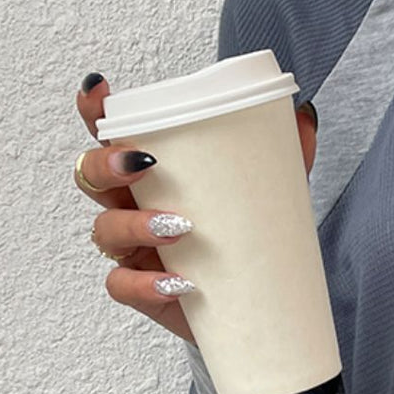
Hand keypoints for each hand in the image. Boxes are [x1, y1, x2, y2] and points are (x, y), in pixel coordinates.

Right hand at [74, 74, 318, 344]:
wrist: (258, 306)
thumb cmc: (247, 240)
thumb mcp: (268, 194)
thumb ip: (282, 157)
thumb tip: (304, 118)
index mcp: (152, 175)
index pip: (111, 135)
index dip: (94, 110)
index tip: (99, 88)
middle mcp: (132, 207)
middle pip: (89, 177)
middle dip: (105, 165)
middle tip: (143, 163)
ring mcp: (134, 251)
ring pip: (104, 230)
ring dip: (135, 224)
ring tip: (178, 226)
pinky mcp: (143, 293)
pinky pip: (121, 286)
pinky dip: (145, 284)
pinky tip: (179, 282)